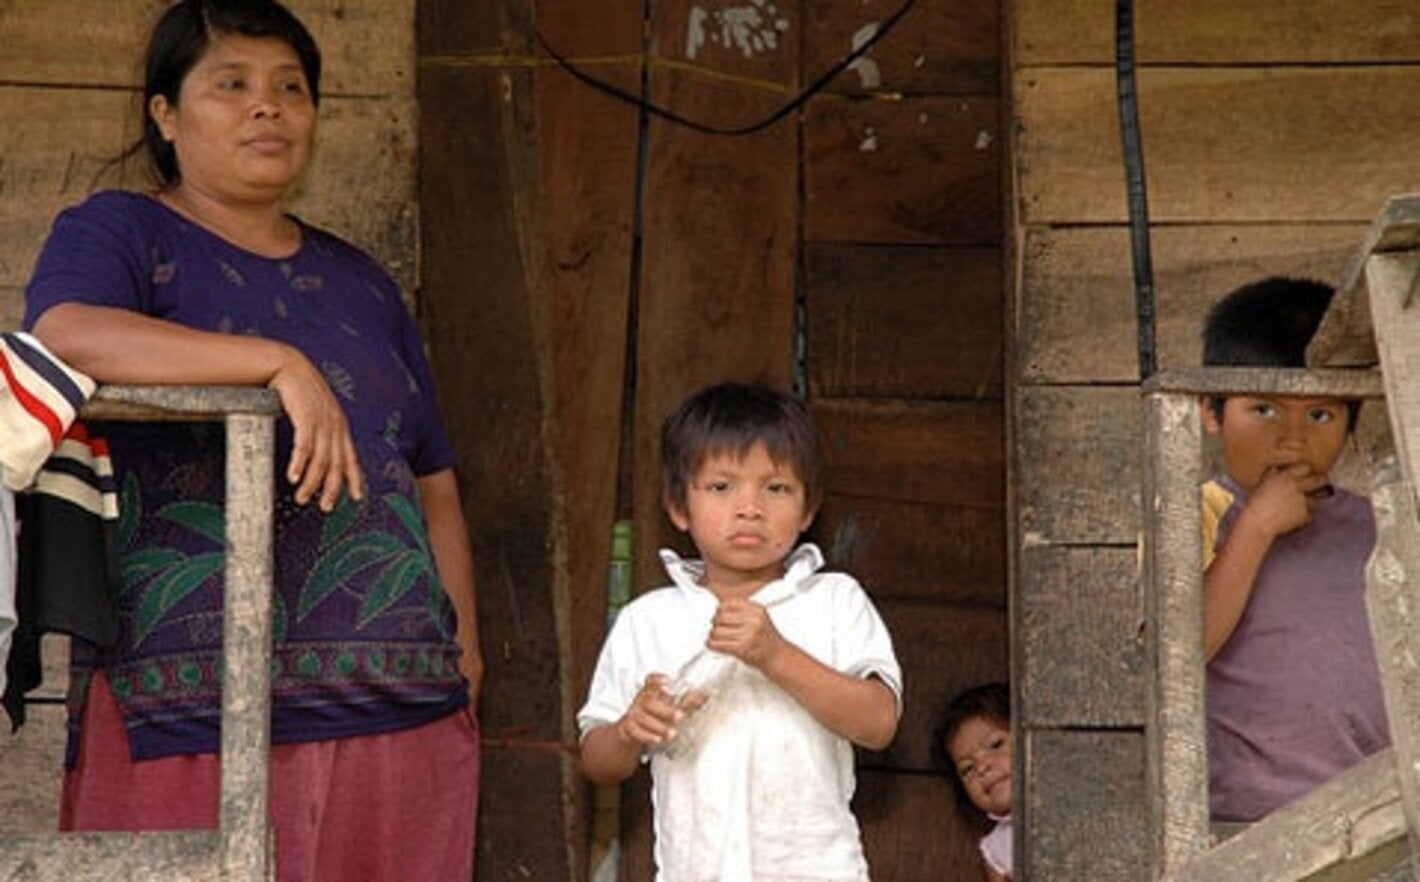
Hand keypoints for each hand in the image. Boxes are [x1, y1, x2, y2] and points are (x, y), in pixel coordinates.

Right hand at [266, 346, 364, 510]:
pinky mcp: (306, 418)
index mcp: (340, 427)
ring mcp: (322, 423)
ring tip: (302, 498)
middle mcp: (335, 427)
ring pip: (320, 460)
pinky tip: (293, 477)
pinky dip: (299, 464)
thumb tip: (318, 452)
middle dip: (332, 489)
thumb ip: (322, 431)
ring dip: (311, 482)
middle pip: (336, 465)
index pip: (351, 458)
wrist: (289, 367)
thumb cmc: (301, 392)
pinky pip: (304, 446)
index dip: (355, 479)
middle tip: (325, 507)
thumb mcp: (317, 412)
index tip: (357, 498)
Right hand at [615, 674, 681, 749]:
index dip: (658, 680)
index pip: (651, 680)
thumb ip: (688, 701)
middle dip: (665, 710)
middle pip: (650, 701)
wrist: (634, 727)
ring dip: (659, 726)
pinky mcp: (630, 727)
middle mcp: (641, 700)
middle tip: (680, 715)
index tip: (668, 681)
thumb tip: (705, 696)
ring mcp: (635, 713)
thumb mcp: (671, 704)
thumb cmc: (655, 711)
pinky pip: (637, 731)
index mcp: (650, 690)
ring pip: (644, 718)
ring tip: (672, 732)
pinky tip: (658, 739)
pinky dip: (647, 736)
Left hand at [705, 598, 784, 667]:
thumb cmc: (766, 638)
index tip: (719, 615)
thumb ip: (742, 610)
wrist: (777, 655)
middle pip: (720, 617)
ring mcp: (748, 635)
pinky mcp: (741, 649)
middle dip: (716, 623)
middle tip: (717, 627)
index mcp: (757, 610)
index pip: (729, 603)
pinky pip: (717, 644)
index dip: (720, 610)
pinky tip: (715, 644)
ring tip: (717, 637)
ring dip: (713, 635)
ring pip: (716, 631)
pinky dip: (712, 644)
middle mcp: (753, 621)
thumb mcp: (760, 617)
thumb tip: (719, 608)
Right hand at [1243, 463, 1326, 538]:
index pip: (1305, 467)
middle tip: (1322, 484)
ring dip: (1309, 503)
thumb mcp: (1261, 484)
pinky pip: (1309, 515)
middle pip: (1319, 480)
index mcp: (1286, 476)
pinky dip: (1303, 517)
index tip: (1306, 474)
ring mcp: (1303, 500)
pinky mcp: (1305, 514)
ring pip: (1315, 500)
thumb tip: (1276, 469)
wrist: (1258, 521)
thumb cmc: (1255, 503)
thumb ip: (1272, 475)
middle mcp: (1297, 486)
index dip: (1306, 471)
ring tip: (1298, 507)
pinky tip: (1292, 519)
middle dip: (1321, 482)